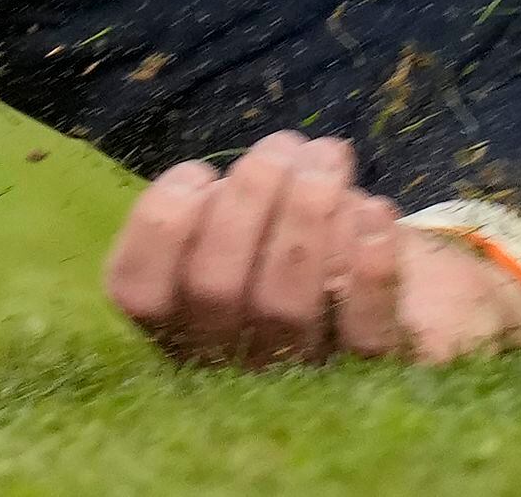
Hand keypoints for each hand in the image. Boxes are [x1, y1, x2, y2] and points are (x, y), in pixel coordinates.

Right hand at [100, 132, 520, 368]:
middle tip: (282, 146)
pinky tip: (375, 212)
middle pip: (214, 289)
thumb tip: (275, 161)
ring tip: (328, 159)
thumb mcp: (251, 220)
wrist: (382, 295)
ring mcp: (295, 374)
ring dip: (306, 216)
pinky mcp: (368, 375)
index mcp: (180, 320)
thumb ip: (236, 198)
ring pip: (283, 307)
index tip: (198, 172)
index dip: (160, 222)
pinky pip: (363, 336)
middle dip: (246, 199)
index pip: (137, 291)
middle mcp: (227, 359)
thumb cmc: (296, 246)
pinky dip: (370, 270)